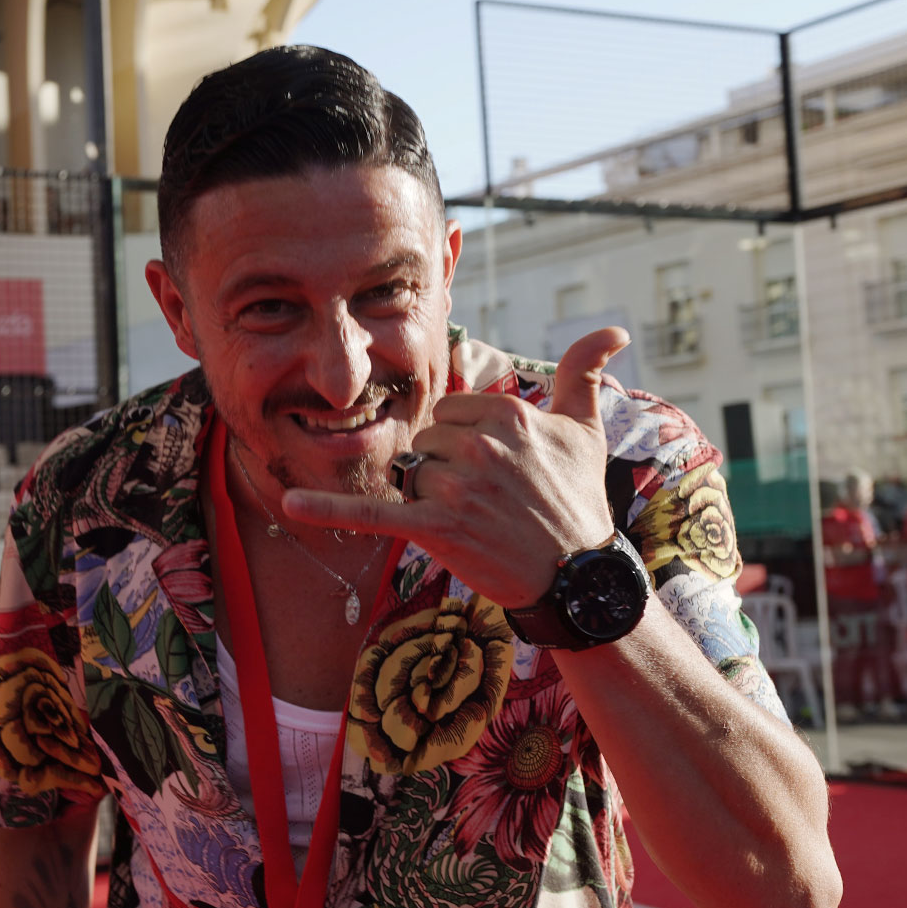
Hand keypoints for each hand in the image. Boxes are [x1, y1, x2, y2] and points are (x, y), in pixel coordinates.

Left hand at [280, 328, 628, 607]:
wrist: (579, 576)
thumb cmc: (579, 500)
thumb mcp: (586, 430)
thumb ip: (585, 372)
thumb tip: (615, 330)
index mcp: (506, 414)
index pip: (449, 413)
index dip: (464, 443)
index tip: (496, 470)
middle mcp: (480, 445)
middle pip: (426, 443)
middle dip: (445, 471)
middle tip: (489, 502)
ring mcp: (456, 487)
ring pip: (411, 477)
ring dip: (430, 500)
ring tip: (475, 523)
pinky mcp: (436, 528)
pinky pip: (373, 512)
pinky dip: (329, 509)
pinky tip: (291, 503)